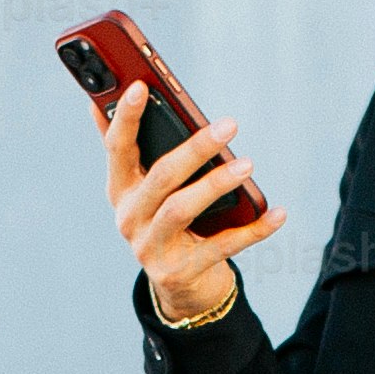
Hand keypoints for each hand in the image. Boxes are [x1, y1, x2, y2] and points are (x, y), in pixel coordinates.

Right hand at [100, 90, 283, 323]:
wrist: (180, 287)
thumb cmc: (165, 221)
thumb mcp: (143, 189)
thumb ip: (128, 150)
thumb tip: (97, 103)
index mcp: (119, 190)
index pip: (117, 148)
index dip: (126, 118)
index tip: (141, 86)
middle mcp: (129, 218)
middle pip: (161, 177)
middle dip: (194, 149)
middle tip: (229, 125)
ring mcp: (152, 248)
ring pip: (182, 209)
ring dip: (217, 184)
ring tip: (247, 164)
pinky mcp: (181, 272)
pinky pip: (221, 246)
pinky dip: (252, 230)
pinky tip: (277, 213)